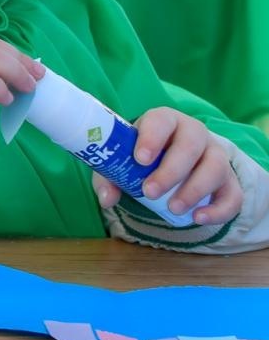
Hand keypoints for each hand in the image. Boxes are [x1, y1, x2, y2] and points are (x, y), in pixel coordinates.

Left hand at [91, 107, 241, 224]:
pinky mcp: (229, 181)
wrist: (172, 164)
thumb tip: (107, 198)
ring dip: (194, 190)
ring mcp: (216, 155)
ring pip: (216, 167)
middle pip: (191, 145)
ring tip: (173, 208)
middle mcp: (195, 133)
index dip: (152, 138)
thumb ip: (109, 177)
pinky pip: (233, 194)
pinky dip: (219, 209)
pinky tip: (198, 218)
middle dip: (170, 171)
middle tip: (149, 193)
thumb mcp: (121, 162)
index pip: (161, 121)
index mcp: (165, 121)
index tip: (140, 159)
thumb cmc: (142, 158)